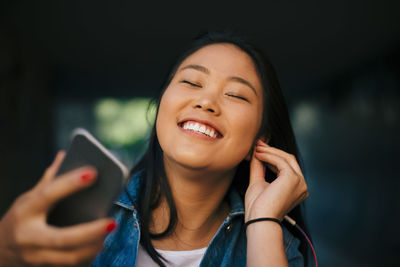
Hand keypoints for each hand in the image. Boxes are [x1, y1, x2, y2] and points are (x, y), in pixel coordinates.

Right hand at [0, 151, 115, 266]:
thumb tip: (65, 154)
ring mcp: (35, 256)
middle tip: (112, 222)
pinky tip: (99, 246)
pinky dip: (87, 258)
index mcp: (26, 211)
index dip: (70, 183)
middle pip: (61, 238)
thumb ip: (49, 180)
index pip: (48, 194)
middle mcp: (28, 236)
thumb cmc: (20, 218)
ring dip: (93, 248)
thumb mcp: (29, 198)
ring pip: (68, 258)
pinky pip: (70, 266)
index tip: (93, 173)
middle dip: (89, 232)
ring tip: (109, 233)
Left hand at [245, 140, 308, 221]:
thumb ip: (259, 167)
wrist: (259, 219)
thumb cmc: (258, 207)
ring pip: (286, 158)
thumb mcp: (258, 182)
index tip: (260, 148)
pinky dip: (268, 155)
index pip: (287, 166)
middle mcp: (302, 185)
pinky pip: (280, 160)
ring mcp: (299, 181)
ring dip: (269, 151)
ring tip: (256, 148)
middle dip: (272, 150)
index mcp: (296, 188)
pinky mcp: (292, 178)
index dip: (273, 155)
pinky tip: (257, 154)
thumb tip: (256, 152)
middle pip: (289, 159)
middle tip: (258, 144)